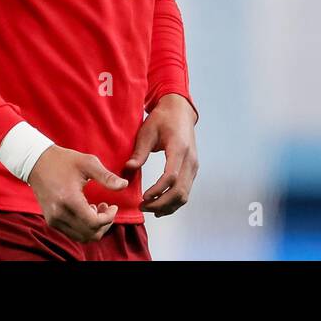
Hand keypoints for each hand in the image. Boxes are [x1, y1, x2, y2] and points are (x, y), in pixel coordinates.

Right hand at [27, 146, 127, 242]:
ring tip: (96, 209)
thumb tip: (124, 185)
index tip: (113, 206)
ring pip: (82, 237)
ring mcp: (54, 219)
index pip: (94, 223)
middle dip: (104, 224)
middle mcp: (59, 213)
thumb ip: (106, 176)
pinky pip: (73, 234)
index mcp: (69, 199)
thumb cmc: (63, 160)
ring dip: (94, 228)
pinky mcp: (51, 221)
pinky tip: (86, 211)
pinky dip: (84, 228)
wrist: (36, 162)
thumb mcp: (87, 163)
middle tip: (107, 208)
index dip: (109, 218)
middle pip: (90, 234)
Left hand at [124, 94, 197, 216]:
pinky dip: (173, 201)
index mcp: (179, 148)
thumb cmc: (162, 119)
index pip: (171, 176)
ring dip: (168, 206)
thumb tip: (128, 169)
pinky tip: (160, 206)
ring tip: (149, 208)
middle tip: (143, 207)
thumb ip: (139, 152)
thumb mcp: (147, 131)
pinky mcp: (192, 170)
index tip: (144, 197)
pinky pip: (185, 191)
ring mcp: (193, 166)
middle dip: (161, 203)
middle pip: (180, 191)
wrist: (179, 111)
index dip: (158, 190)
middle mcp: (190, 159)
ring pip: (185, 194)